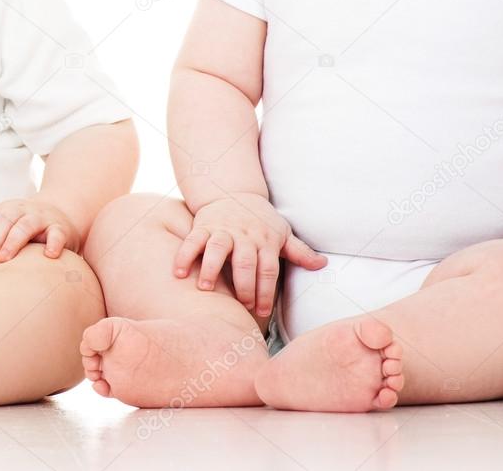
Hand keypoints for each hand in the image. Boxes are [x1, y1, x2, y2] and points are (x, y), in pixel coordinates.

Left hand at [0, 197, 78, 263]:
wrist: (61, 214)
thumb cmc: (25, 230)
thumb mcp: (6, 228)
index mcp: (4, 210)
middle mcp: (21, 209)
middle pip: (4, 220)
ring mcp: (41, 217)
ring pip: (26, 225)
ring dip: (13, 241)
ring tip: (5, 259)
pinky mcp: (60, 228)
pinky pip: (57, 234)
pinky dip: (53, 243)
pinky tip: (48, 255)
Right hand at [173, 192, 326, 316]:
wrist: (233, 191)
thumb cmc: (261, 220)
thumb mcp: (282, 232)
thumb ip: (299, 251)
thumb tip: (324, 264)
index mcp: (265, 240)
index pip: (268, 269)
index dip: (266, 291)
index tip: (261, 311)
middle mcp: (245, 235)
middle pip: (245, 261)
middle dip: (244, 285)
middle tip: (241, 305)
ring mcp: (223, 230)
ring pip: (217, 248)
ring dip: (211, 269)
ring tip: (205, 289)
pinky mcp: (203, 226)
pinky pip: (192, 240)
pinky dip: (184, 255)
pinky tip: (178, 273)